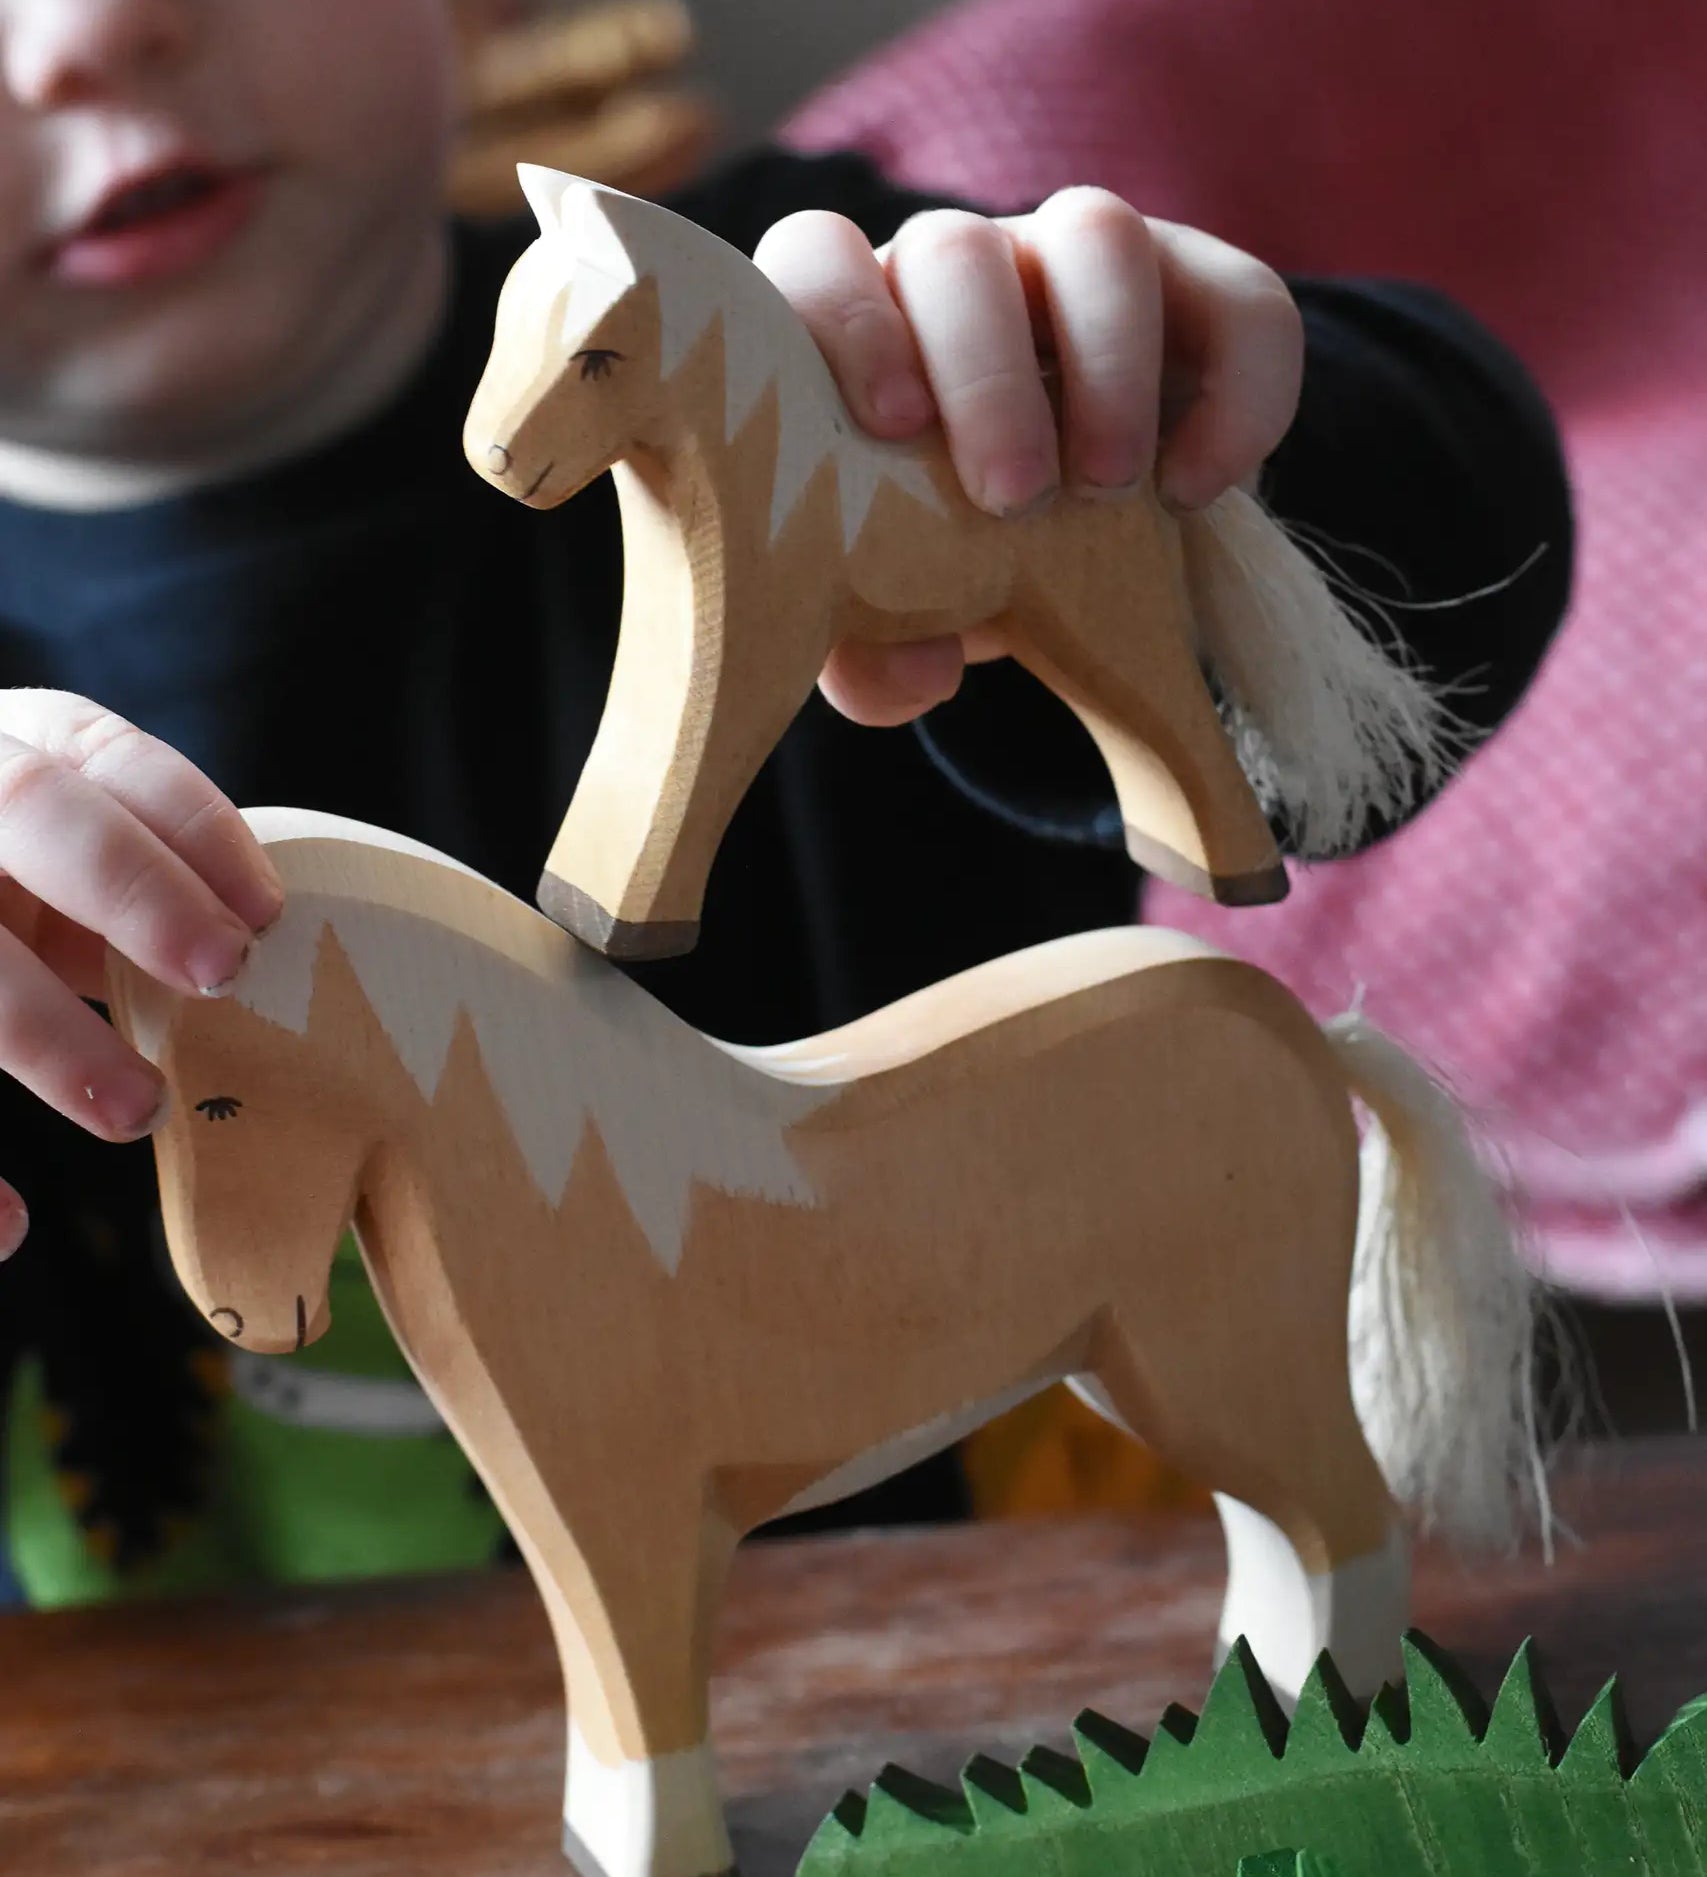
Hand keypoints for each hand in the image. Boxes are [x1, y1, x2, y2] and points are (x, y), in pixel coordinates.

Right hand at [0, 691, 282, 1256]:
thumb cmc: (13, 885)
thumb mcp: (57, 862)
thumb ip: (130, 894)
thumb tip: (276, 970)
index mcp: (11, 750)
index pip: (103, 755)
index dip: (187, 825)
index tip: (268, 912)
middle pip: (22, 806)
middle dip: (127, 884)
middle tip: (224, 973)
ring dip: (39, 1031)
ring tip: (134, 1110)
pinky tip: (7, 1229)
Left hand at [754, 188, 1303, 725]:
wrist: (1077, 570)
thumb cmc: (948, 567)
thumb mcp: (899, 622)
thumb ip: (870, 656)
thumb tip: (917, 670)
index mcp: (861, 336)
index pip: (818, 258)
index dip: (844, 319)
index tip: (893, 424)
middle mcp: (959, 279)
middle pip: (955, 250)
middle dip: (987, 374)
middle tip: (1015, 499)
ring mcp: (1076, 272)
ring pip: (1096, 233)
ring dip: (1109, 363)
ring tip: (1113, 488)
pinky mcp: (1198, 293)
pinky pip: (1242, 300)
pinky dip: (1236, 393)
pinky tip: (1199, 493)